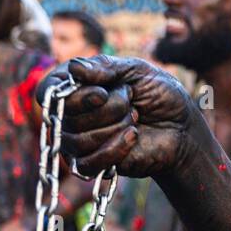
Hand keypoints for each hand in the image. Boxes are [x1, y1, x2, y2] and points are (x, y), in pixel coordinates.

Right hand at [40, 56, 195, 178]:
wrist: (182, 127)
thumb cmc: (159, 94)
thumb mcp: (137, 70)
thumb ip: (105, 67)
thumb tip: (74, 68)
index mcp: (75, 87)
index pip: (47, 91)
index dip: (73, 95)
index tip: (102, 92)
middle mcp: (70, 114)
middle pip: (67, 116)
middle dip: (109, 108)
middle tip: (131, 102)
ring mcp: (78, 141)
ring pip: (78, 141)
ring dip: (115, 127)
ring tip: (135, 119)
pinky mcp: (91, 164)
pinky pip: (86, 164)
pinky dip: (115, 149)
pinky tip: (133, 137)